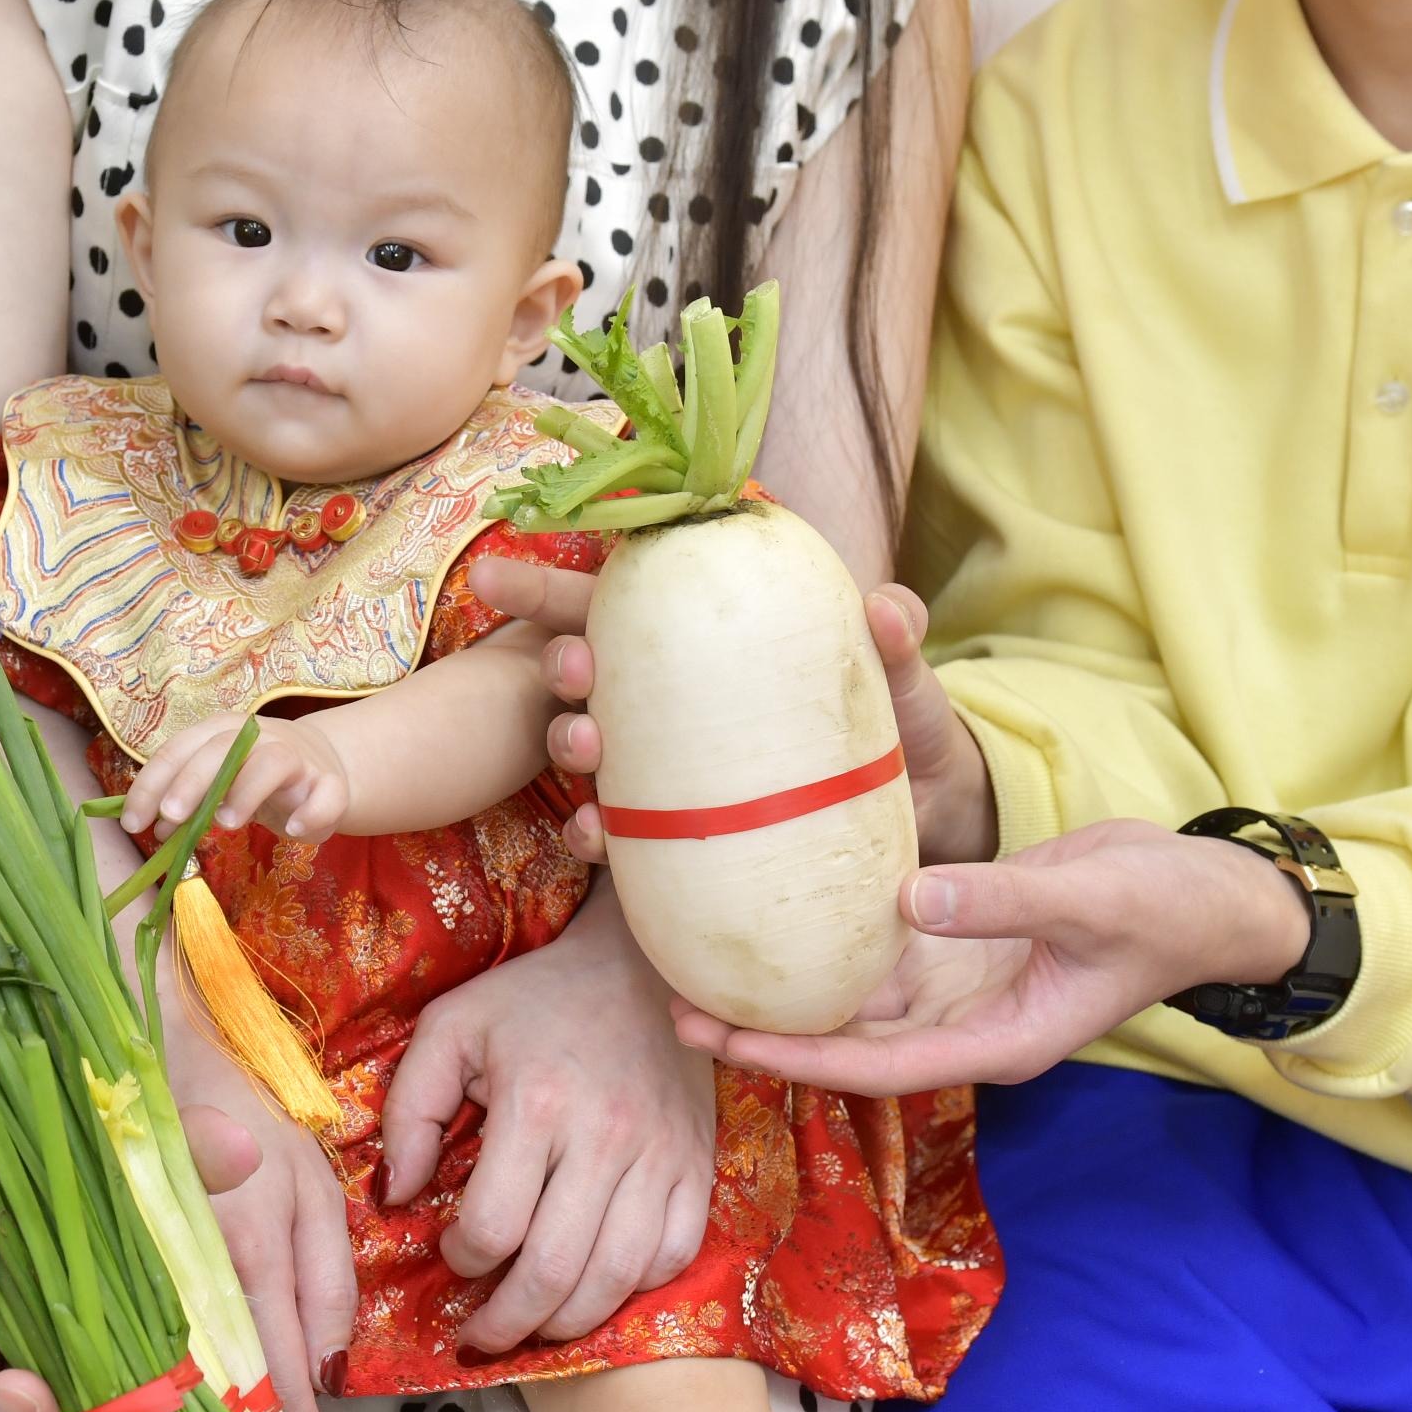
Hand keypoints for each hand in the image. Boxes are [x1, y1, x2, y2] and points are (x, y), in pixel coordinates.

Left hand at [120, 710, 355, 842]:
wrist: (324, 770)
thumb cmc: (257, 778)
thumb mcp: (218, 785)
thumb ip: (186, 804)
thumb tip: (153, 830)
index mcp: (221, 732)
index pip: (179, 750)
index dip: (152, 784)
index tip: (132, 822)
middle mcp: (258, 737)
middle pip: (221, 748)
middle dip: (191, 781)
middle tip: (170, 816)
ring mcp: (297, 757)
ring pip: (272, 762)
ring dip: (247, 790)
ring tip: (226, 823)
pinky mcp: (329, 783)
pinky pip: (325, 794)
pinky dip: (311, 811)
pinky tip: (293, 830)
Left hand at [383, 887, 718, 1353]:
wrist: (639, 966)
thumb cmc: (534, 999)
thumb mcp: (450, 1028)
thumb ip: (408, 1111)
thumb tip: (398, 1195)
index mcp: (537, 1103)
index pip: (494, 1226)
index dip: (462, 1260)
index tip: (452, 1253)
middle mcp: (606, 1137)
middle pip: (556, 1271)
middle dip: (508, 1322)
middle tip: (480, 1334)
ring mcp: (661, 1157)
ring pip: (618, 1278)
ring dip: (568, 1322)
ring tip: (533, 1326)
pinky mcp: (698, 1166)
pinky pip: (673, 1255)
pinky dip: (632, 1288)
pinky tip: (596, 1285)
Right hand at [468, 560, 994, 865]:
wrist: (922, 815)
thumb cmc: (901, 722)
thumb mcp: (903, 679)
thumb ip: (895, 640)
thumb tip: (886, 607)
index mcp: (708, 639)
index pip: (617, 598)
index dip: (547, 586)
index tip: (489, 576)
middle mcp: (673, 700)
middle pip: (587, 669)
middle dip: (557, 662)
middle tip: (571, 667)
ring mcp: (671, 769)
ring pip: (591, 749)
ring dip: (570, 743)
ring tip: (587, 744)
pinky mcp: (682, 835)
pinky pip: (623, 835)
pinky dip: (599, 835)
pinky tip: (596, 834)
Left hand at [673, 819, 1313, 1092]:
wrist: (1213, 891)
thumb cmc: (1168, 908)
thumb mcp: (1094, 902)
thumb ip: (1004, 903)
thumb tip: (909, 902)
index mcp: (993, 1039)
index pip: (875, 1065)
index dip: (796, 1060)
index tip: (722, 1044)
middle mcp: (962, 1019)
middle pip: (846, 1038)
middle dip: (764, 1031)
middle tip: (673, 1007)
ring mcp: (958, 980)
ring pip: (853, 993)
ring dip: (783, 985)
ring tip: (699, 962)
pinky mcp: (959, 934)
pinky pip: (878, 941)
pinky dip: (825, 931)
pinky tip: (770, 908)